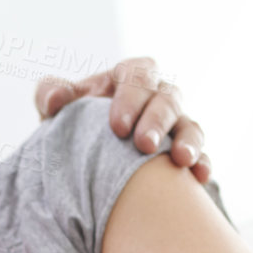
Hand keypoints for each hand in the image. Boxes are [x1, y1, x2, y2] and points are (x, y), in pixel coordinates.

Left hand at [34, 56, 210, 182]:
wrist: (83, 164)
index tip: (117, 126)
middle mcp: (157, 97)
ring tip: (180, 160)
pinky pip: (201, 155)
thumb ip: (49, 95)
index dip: (132, 95)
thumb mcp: (54, 111)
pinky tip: (199, 178)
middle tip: (143, 145)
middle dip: (157, 120)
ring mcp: (176, 125)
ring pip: (190, 125)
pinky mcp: (184, 154)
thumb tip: (56, 98)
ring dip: (188, 140)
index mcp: (128, 79)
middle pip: (168, 98)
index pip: (137, 74)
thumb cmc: (71, 128)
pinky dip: (203, 164)